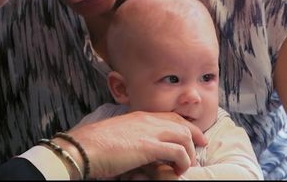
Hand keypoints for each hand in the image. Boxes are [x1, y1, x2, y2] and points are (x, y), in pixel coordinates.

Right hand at [54, 111, 206, 178]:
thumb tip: (145, 148)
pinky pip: (178, 152)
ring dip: (189, 153)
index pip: (171, 116)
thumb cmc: (97, 144)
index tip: (195, 135)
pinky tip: (179, 170)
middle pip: (182, 124)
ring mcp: (150, 132)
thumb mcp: (120, 134)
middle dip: (195, 135)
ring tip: (186, 166)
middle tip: (202, 147)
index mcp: (141, 116)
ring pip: (184, 137)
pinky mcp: (150, 146)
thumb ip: (136, 136)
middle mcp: (149, 120)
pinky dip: (183, 161)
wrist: (84, 147)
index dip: (186, 125)